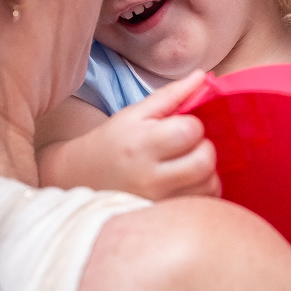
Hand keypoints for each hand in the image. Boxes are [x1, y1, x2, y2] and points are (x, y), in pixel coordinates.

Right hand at [58, 71, 220, 199]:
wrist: (82, 178)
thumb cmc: (114, 141)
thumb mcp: (136, 112)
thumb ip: (172, 95)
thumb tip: (204, 77)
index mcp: (142, 144)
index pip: (190, 131)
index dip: (194, 125)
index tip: (183, 126)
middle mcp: (150, 177)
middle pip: (204, 163)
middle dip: (206, 149)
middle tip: (192, 146)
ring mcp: (158, 200)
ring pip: (208, 186)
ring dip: (209, 171)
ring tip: (191, 163)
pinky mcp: (163, 214)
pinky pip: (201, 204)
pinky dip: (203, 190)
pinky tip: (189, 181)